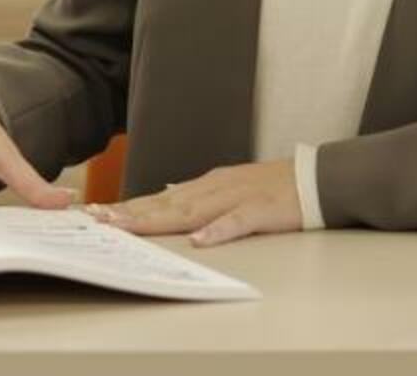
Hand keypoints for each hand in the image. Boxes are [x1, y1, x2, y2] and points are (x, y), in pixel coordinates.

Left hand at [85, 159, 301, 246]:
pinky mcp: (261, 210)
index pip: (161, 197)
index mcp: (207, 185)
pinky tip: (200, 241)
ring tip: (129, 227)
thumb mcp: (230, 185)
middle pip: (167, 203)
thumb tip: (169, 189)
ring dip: (158, 219)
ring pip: (191, 209)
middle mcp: (215, 188)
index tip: (100, 213)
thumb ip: (200, 191)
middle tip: (99, 219)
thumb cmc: (274, 187)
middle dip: (132, 212)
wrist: (317, 176)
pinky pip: (237, 223)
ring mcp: (237, 198)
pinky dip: (217, 231)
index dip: (130, 206)